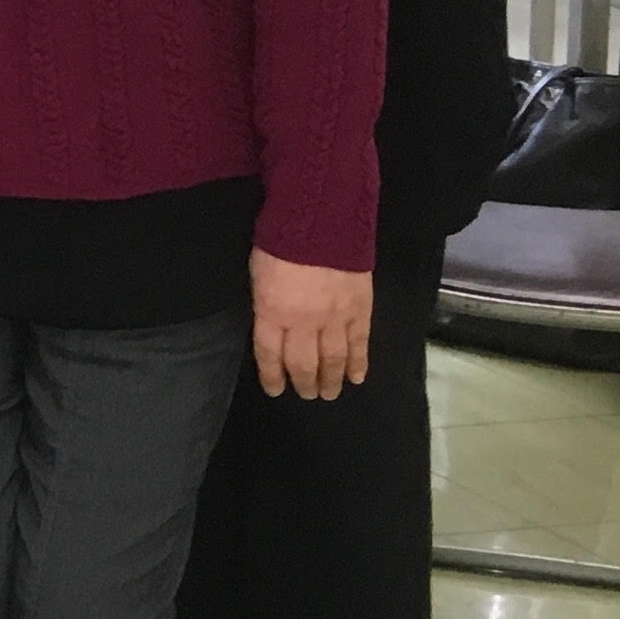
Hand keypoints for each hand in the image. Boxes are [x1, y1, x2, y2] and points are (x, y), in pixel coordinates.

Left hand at [250, 250, 373, 400]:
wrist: (321, 223)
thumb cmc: (280, 243)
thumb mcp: (258, 276)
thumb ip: (266, 306)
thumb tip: (273, 327)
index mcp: (272, 312)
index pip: (270, 354)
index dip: (273, 376)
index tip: (275, 390)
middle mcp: (303, 322)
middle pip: (303, 363)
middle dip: (304, 383)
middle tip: (308, 395)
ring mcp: (335, 318)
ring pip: (334, 359)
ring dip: (332, 379)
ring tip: (330, 393)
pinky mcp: (361, 310)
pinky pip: (360, 344)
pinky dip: (359, 363)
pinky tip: (358, 378)